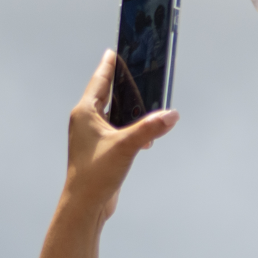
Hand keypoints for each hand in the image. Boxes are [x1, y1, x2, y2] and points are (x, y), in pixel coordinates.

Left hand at [64, 51, 177, 222]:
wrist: (85, 205)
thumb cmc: (95, 174)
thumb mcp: (126, 146)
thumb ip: (149, 128)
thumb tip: (171, 115)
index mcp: (85, 113)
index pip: (99, 81)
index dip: (109, 66)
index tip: (114, 51)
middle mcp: (86, 121)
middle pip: (106, 94)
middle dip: (121, 83)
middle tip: (135, 69)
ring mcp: (93, 136)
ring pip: (113, 113)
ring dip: (129, 108)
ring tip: (145, 100)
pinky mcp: (101, 150)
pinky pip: (118, 129)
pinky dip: (131, 127)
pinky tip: (146, 135)